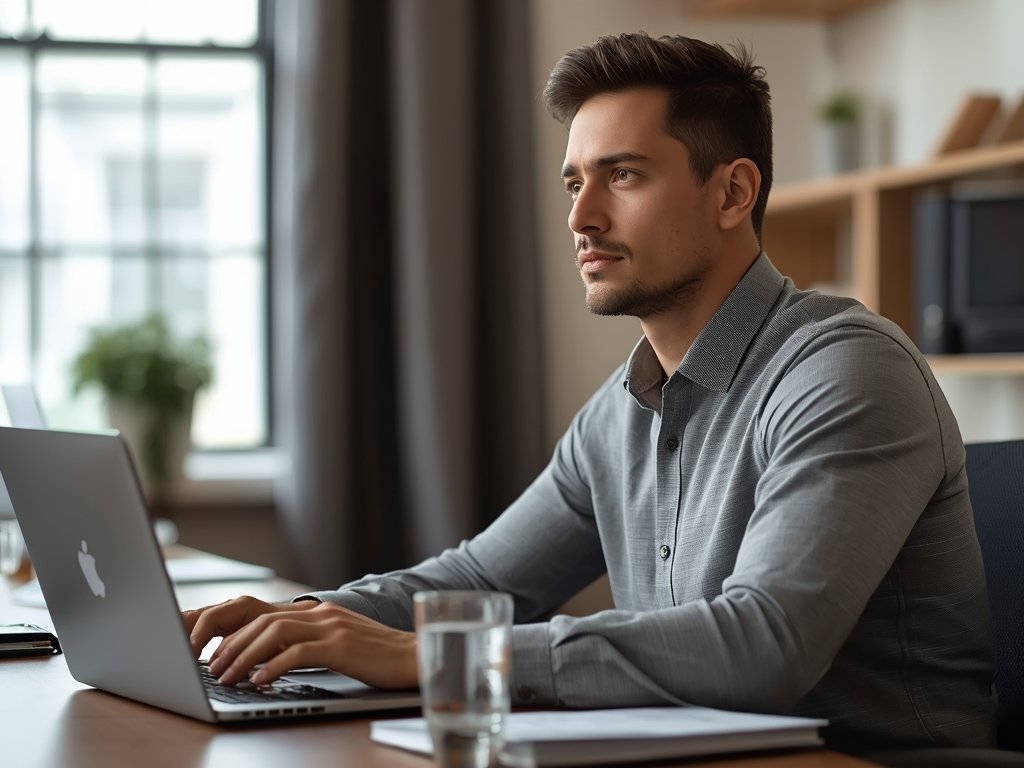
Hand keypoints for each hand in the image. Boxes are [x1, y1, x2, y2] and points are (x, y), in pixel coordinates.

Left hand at [184, 596, 417, 689]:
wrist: (417, 658)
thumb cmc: (378, 658)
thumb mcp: (338, 645)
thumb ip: (307, 644)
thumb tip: (266, 661)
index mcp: (318, 611)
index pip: (263, 612)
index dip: (232, 629)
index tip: (210, 650)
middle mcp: (322, 613)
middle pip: (262, 620)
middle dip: (229, 643)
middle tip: (210, 667)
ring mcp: (333, 627)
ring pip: (274, 633)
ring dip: (244, 656)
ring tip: (227, 676)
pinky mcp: (342, 646)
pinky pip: (298, 653)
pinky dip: (274, 666)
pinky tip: (260, 682)